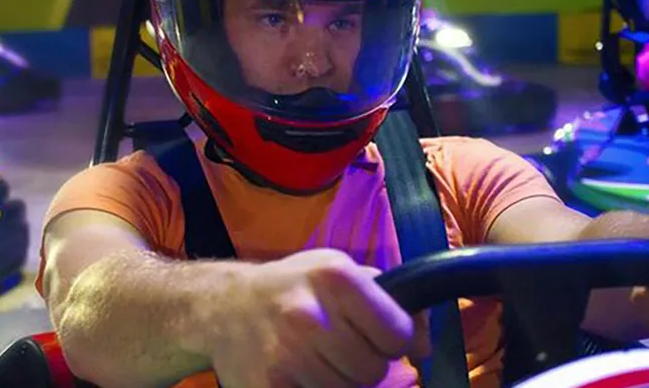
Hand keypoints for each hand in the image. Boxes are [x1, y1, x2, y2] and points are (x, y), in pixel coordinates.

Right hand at [208, 249, 429, 387]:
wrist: (223, 307)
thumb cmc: (293, 289)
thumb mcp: (339, 273)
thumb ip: (389, 299)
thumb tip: (425, 343)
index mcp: (334, 278)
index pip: (397, 333)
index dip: (394, 339)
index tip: (379, 335)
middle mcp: (309, 315)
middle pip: (373, 370)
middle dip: (366, 363)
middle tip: (343, 349)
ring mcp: (285, 356)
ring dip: (342, 383)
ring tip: (320, 361)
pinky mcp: (268, 387)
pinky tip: (301, 375)